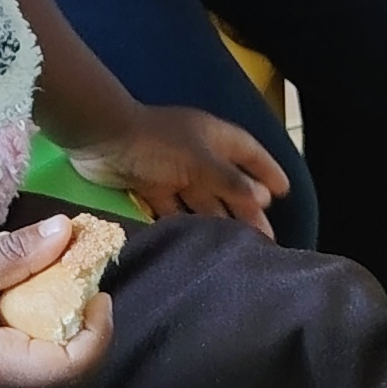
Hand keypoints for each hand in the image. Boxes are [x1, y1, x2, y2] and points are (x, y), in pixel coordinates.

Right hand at [0, 213, 115, 387]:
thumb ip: (16, 254)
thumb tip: (67, 231)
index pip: (71, 366)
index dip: (97, 330)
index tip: (96, 290)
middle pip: (74, 372)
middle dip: (88, 326)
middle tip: (83, 283)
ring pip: (59, 373)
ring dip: (70, 331)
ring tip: (62, 290)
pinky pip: (40, 371)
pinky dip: (49, 338)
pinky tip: (35, 308)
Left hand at [69, 101, 285, 232]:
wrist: (102, 138)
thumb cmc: (157, 143)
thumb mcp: (200, 161)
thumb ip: (231, 181)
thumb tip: (263, 199)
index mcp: (213, 138)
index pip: (249, 153)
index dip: (267, 170)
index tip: (284, 192)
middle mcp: (196, 155)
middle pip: (228, 184)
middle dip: (247, 208)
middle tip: (265, 239)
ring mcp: (173, 172)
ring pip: (203, 200)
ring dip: (219, 221)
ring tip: (236, 248)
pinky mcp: (151, 189)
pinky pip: (175, 210)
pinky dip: (186, 225)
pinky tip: (198, 246)